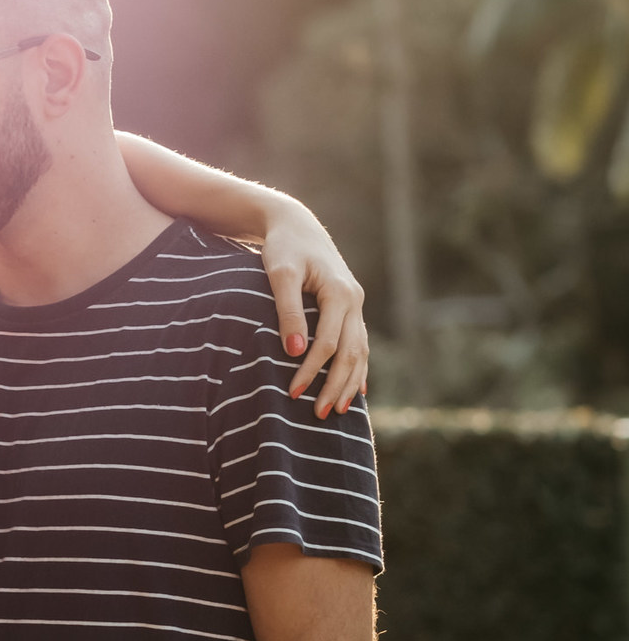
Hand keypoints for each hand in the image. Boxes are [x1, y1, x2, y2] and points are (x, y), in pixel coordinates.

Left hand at [259, 205, 367, 416]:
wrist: (295, 225)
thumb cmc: (283, 247)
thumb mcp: (280, 274)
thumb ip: (287, 310)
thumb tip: (294, 351)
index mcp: (339, 292)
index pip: (328, 343)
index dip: (312, 370)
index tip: (293, 393)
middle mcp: (354, 299)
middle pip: (350, 352)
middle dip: (336, 385)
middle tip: (320, 415)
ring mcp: (356, 304)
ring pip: (360, 351)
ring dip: (350, 382)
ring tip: (339, 410)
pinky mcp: (351, 307)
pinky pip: (359, 343)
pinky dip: (358, 367)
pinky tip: (357, 389)